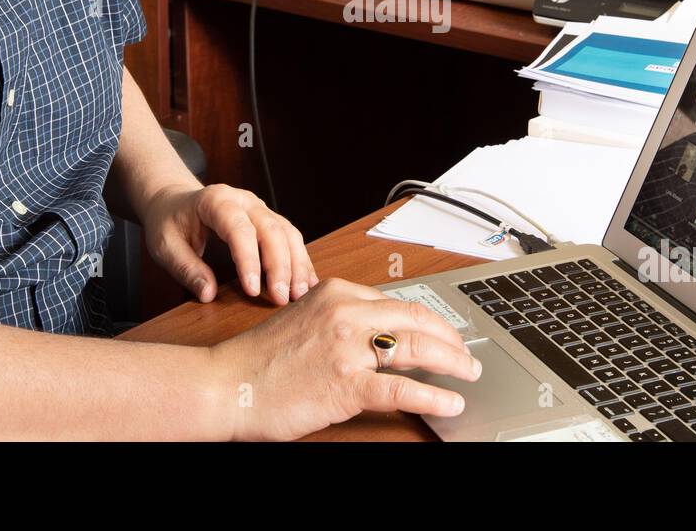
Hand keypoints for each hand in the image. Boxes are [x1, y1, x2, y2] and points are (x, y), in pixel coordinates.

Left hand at [138, 183, 316, 304]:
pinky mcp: (269, 220)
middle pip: (271, 230)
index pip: (239, 229)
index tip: (252, 291)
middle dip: (280, 266)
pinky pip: (290, 237)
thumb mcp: (165, 246)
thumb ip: (186, 268)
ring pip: (287, 233)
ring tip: (300, 295)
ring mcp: (260, 208)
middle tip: (281, 299)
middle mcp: (244, 200)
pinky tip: (307, 283)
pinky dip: (300, 260)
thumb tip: (208, 295)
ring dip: (297, 264)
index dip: (248, 260)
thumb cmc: (169, 223)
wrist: (175, 201)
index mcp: (216, 200)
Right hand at [211, 277, 481, 440]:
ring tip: (468, 373)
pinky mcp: (345, 383)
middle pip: (415, 319)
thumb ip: (340, 321)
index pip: (398, 302)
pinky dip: (433, 394)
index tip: (445, 332)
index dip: (429, 320)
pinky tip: (450, 402)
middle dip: (450, 338)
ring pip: (416, 347)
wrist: (226, 384)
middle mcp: (345, 312)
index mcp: (335, 292)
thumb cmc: (259, 360)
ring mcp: (347, 347)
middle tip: (467, 354)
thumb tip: (379, 335)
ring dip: (451, 361)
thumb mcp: (304, 321)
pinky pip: (401, 387)